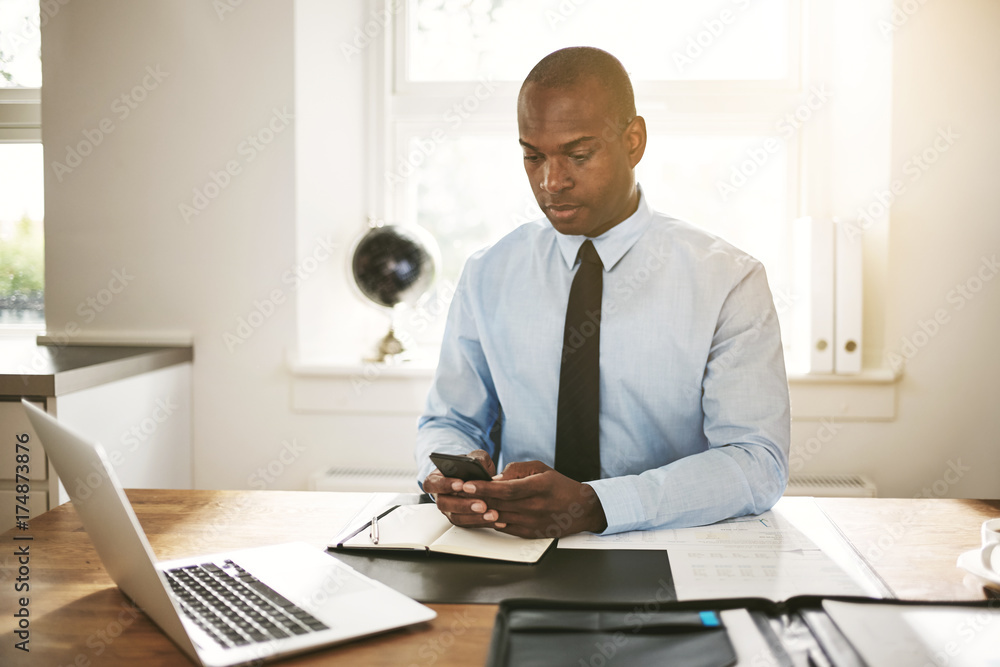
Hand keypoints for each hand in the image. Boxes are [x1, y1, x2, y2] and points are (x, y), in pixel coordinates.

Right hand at [422, 450, 500, 527]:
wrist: (479, 478)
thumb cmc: (473, 466)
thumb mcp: (476, 456)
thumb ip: (477, 458)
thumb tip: (479, 464)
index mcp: (437, 479)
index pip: (432, 483)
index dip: (444, 485)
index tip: (461, 484)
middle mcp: (441, 496)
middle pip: (444, 504)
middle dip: (463, 505)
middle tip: (481, 504)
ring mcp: (450, 510)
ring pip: (456, 517)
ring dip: (475, 517)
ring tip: (492, 514)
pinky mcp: (462, 519)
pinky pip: (470, 525)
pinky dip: (485, 523)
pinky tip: (498, 521)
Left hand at [460, 461, 607, 538]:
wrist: (581, 508)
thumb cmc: (559, 486)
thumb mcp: (541, 469)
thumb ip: (517, 470)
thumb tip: (495, 478)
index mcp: (540, 487)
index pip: (506, 489)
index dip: (484, 487)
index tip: (467, 485)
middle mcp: (537, 506)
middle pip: (499, 504)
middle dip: (476, 498)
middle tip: (458, 493)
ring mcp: (534, 522)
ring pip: (500, 517)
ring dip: (481, 511)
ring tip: (466, 504)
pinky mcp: (532, 534)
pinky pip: (506, 528)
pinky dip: (493, 521)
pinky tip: (484, 514)